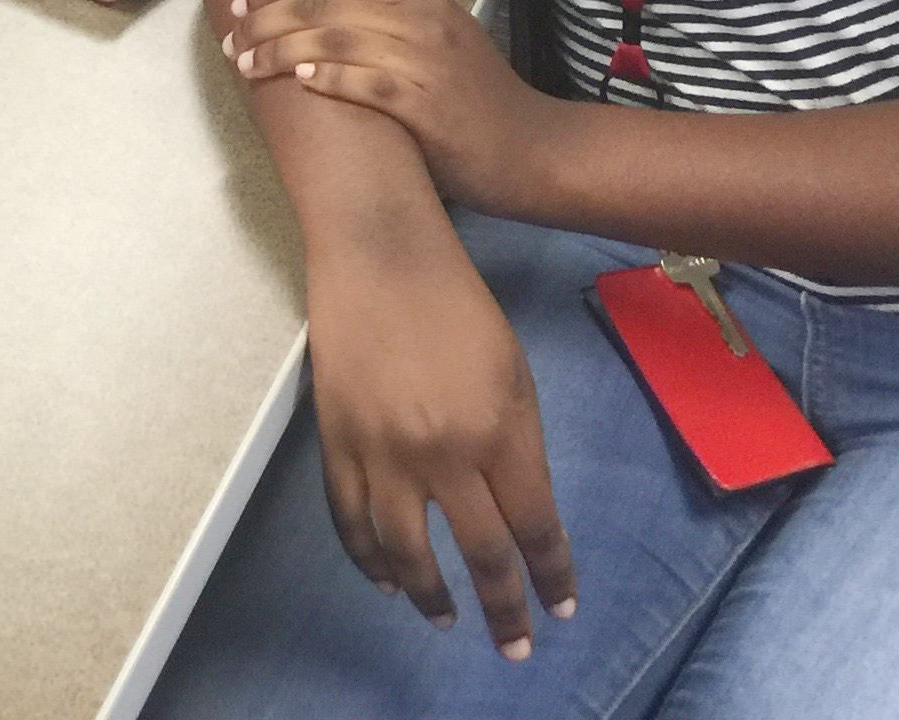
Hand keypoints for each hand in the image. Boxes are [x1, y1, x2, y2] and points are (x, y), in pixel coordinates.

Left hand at [228, 0, 551, 213]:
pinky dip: (333, 77)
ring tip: (246, 61)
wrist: (533, 150)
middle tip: (232, 32)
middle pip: (329, 4)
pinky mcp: (429, 108)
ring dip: (283, 49)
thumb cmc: (480, 96)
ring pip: (340, 39)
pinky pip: (371, 84)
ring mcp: (427, 64)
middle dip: (270, 16)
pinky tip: (301, 79)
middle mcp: (423, 22)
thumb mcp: (449, 29)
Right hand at [303, 223, 577, 658]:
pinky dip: (368, 558)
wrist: (379, 253)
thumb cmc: (460, 304)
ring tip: (445, 618)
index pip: (534, 527)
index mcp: (500, 430)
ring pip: (406, 551)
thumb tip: (518, 512)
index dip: (551, 576)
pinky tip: (386, 579)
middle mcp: (445, 452)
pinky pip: (350, 518)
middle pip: (480, 554)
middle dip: (504, 608)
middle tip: (515, 646)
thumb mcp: (515, 372)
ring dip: (430, 596)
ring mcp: (384, 450)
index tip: (561, 610)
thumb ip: (520, 446)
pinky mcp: (338, 438)